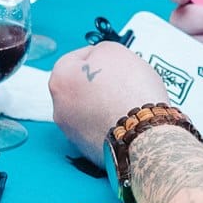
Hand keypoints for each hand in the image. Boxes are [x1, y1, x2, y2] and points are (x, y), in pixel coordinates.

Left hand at [48, 42, 169, 165]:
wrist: (143, 134)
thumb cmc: (129, 91)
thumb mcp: (114, 51)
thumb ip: (100, 51)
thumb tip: (97, 60)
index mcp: (59, 80)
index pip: (77, 58)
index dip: (100, 56)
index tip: (115, 61)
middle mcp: (59, 109)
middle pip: (81, 87)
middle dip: (101, 83)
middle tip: (124, 81)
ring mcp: (73, 133)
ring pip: (91, 110)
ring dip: (106, 104)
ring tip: (130, 102)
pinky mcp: (89, 152)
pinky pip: (100, 130)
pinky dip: (111, 124)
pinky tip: (128, 120)